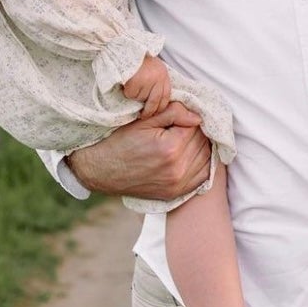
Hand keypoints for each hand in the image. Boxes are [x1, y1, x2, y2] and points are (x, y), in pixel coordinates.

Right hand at [68, 100, 209, 200]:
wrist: (101, 169)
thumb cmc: (121, 141)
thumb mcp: (145, 120)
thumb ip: (174, 112)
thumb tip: (198, 115)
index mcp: (170, 148)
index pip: (197, 125)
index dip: (189, 117)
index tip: (179, 115)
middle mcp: (177, 169)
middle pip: (203, 142)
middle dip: (196, 131)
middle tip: (181, 126)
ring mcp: (177, 185)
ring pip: (206, 158)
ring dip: (200, 146)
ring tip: (185, 138)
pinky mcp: (175, 194)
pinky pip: (202, 177)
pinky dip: (202, 164)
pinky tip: (191, 154)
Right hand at [122, 53, 171, 116]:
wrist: (125, 49)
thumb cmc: (138, 61)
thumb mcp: (153, 69)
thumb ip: (156, 82)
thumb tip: (156, 102)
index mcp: (163, 74)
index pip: (166, 96)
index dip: (160, 107)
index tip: (154, 112)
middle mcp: (158, 78)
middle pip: (155, 102)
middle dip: (149, 111)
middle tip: (142, 115)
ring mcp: (148, 81)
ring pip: (141, 99)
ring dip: (135, 97)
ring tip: (131, 87)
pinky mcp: (136, 82)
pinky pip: (131, 95)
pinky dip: (127, 93)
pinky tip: (126, 84)